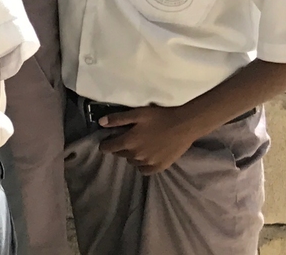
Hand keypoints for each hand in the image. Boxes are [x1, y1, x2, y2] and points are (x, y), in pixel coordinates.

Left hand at [98, 105, 212, 174]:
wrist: (184, 125)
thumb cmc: (160, 117)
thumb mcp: (137, 113)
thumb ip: (117, 119)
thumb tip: (100, 123)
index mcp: (128, 142)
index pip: (108, 148)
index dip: (105, 144)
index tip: (107, 141)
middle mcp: (136, 155)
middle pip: (120, 154)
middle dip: (119, 148)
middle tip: (125, 140)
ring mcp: (149, 162)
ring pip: (132, 162)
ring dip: (131, 155)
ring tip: (138, 147)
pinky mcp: (160, 167)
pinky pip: (144, 171)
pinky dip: (142, 165)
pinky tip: (145, 158)